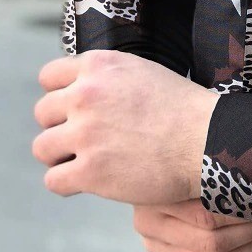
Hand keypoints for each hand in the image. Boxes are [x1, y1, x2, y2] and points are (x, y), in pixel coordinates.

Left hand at [32, 50, 219, 204]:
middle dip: (61, 127)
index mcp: (98, 66)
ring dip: (59, 157)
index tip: (75, 111)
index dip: (61, 96)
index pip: (49, 77)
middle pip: (43, 113)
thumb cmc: (184, 110)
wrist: (209, 141)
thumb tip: (82, 94)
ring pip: (42, 148)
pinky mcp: (90, 171)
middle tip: (85, 141)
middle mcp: (86, 95)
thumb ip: (108, 79)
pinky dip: (67, 184)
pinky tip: (87, 183)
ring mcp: (85, 134)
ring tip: (84, 163)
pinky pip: (54, 180)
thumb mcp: (143, 73)